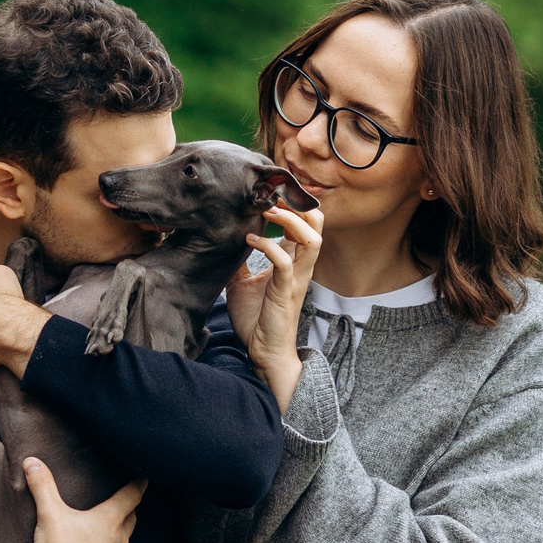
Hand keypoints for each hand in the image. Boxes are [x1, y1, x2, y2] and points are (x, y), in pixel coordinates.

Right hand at [16, 459, 145, 542]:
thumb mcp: (49, 514)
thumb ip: (42, 486)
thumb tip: (32, 461)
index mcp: (109, 519)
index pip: (131, 496)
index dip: (139, 485)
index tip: (145, 478)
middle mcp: (118, 538)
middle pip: (131, 518)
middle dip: (129, 509)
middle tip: (126, 501)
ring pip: (124, 540)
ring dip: (120, 532)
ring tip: (111, 527)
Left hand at [227, 202, 323, 408]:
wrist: (262, 351)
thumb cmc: (257, 318)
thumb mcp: (242, 281)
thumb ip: (240, 259)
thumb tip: (225, 237)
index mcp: (294, 261)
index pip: (305, 223)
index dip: (293, 203)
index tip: (271, 191)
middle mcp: (301, 266)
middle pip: (317, 224)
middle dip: (297, 204)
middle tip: (272, 195)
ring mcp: (296, 278)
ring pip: (311, 239)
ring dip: (289, 220)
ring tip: (267, 212)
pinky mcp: (285, 292)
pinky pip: (284, 262)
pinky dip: (267, 246)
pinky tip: (249, 240)